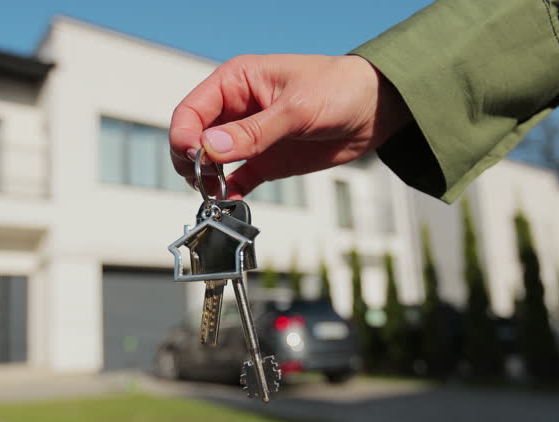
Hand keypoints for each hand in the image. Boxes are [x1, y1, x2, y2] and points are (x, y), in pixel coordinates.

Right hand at [169, 54, 410, 197]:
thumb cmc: (339, 89)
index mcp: (236, 82)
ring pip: (209, 160)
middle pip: (194, 137)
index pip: (192, 109)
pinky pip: (235, 179)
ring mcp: (249, 136)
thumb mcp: (297, 109)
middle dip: (191, 160)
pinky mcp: (264, 160)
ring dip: (206, 179)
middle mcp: (236, 108)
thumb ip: (254, 132)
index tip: (192, 157)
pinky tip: (231, 202)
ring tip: (216, 193)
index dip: (184, 134)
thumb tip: (210, 147)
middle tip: (204, 180)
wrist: (374, 110)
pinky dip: (228, 192)